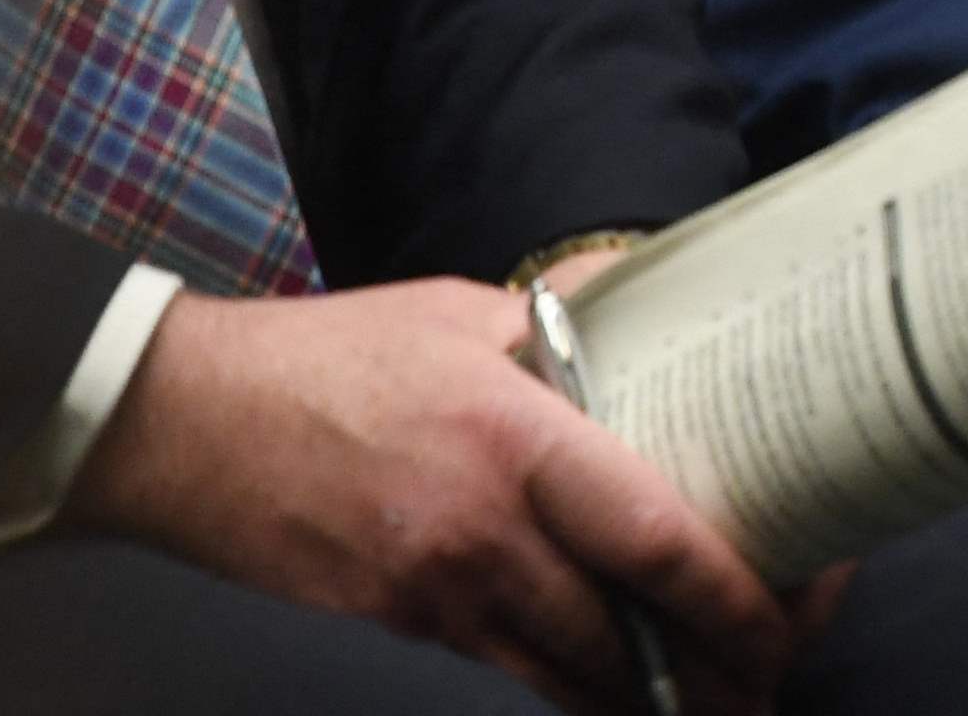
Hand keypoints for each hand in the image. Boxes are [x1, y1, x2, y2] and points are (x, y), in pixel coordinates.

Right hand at [65, 278, 805, 714]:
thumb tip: (662, 293)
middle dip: (710, 670)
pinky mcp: (404, 621)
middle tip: (775, 674)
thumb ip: (571, 317)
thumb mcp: (465, 311)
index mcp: (516, 442)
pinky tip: (613, 678)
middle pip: (622, 634)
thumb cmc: (330, 356)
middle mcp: (483, 533)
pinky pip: (508, 662)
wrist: (182, 426)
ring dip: (647, 694)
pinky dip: (570, 678)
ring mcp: (438, 591)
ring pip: (567, 671)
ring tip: (721, 698)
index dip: (731, 599)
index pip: (651, 539)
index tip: (786, 621)